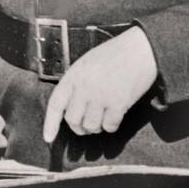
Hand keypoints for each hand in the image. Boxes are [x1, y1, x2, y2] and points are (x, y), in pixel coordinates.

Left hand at [43, 26, 157, 142]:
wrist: (140, 49)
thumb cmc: (114, 55)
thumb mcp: (87, 63)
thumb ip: (76, 83)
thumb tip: (71, 107)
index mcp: (74, 75)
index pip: (56, 104)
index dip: (50, 124)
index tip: (48, 138)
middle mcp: (84, 86)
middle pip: (73, 120)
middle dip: (80, 127)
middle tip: (88, 124)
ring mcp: (100, 95)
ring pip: (90, 126)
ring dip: (97, 127)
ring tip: (103, 117)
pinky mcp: (118, 102)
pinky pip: (109, 126)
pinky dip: (111, 126)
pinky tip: (115, 115)